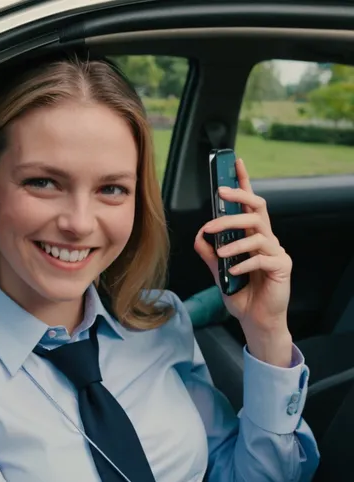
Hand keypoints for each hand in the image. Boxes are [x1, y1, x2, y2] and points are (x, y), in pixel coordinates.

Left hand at [194, 158, 292, 366]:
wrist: (255, 320)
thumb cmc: (240, 293)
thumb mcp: (218, 271)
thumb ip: (209, 253)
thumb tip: (199, 234)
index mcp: (252, 236)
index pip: (249, 203)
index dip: (244, 182)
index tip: (235, 162)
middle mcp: (266, 238)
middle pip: (257, 209)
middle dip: (237, 201)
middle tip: (217, 203)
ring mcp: (276, 251)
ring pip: (258, 232)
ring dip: (234, 240)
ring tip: (220, 254)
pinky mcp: (282, 267)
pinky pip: (262, 257)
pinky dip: (244, 262)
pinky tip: (232, 271)